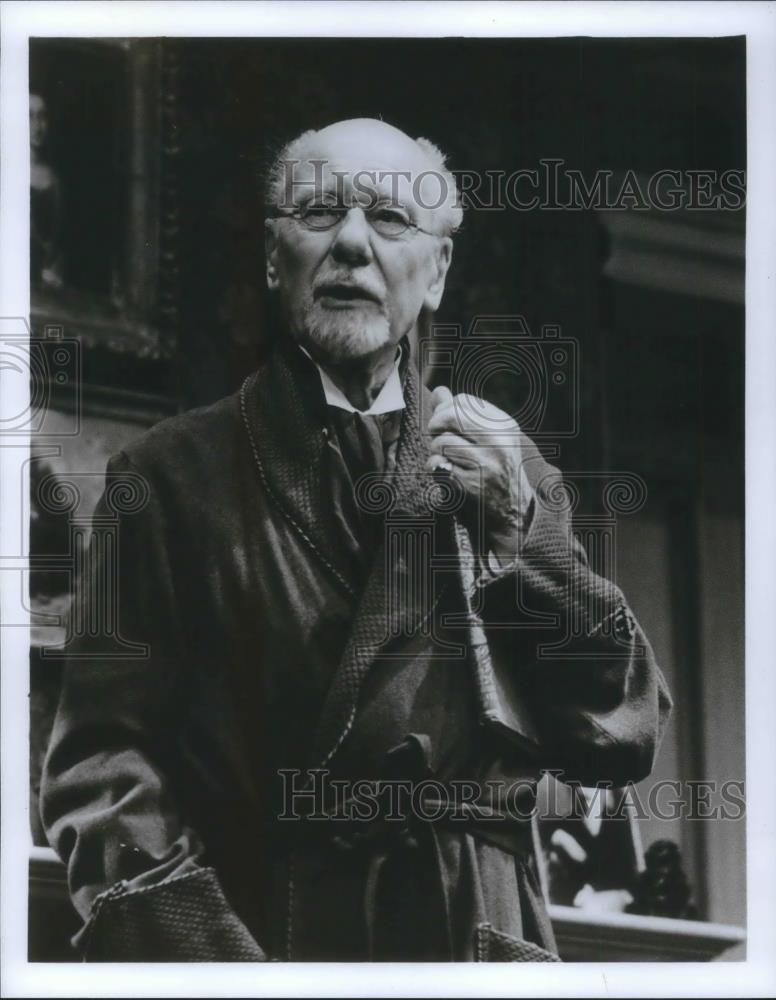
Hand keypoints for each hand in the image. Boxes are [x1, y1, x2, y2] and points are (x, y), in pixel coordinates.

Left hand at [425, 386, 527, 560]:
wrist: (513, 515)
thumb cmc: (494, 473)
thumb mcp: (486, 440)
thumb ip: (460, 415)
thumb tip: (439, 390)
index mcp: (504, 426)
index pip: (463, 402)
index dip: (447, 412)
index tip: (449, 427)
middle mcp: (498, 441)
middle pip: (449, 416)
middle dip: (436, 427)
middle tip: (439, 440)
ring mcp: (486, 463)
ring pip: (441, 443)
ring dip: (436, 453)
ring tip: (448, 462)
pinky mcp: (471, 483)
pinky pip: (437, 465)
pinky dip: (435, 470)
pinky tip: (447, 475)